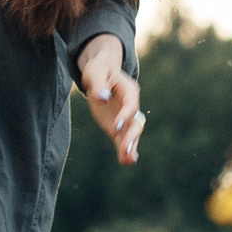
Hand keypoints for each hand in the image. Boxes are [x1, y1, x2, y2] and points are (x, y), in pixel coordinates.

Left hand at [77, 34, 143, 164]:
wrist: (100, 74)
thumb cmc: (98, 70)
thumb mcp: (95, 72)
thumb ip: (98, 85)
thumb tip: (102, 98)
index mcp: (129, 90)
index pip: (130, 104)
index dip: (125, 115)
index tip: (115, 127)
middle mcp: (131, 106)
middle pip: (135, 122)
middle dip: (132, 136)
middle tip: (125, 149)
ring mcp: (125, 118)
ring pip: (132, 134)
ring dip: (130, 146)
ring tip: (127, 160)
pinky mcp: (118, 127)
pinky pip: (122, 139)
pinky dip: (124, 150)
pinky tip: (125, 162)